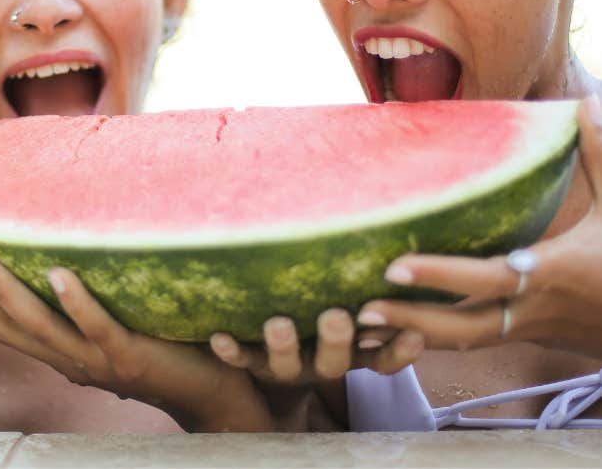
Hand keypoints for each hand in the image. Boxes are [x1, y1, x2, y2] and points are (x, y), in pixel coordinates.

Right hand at [0, 254, 277, 431]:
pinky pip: (97, 327)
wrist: (215, 394)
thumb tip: (61, 259)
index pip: (2, 327)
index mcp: (62, 353)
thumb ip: (85, 309)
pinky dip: (76, 301)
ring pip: (41, 327)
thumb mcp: (113, 331)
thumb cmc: (165, 350)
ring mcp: (98, 360)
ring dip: (7, 293)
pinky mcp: (130, 353)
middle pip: (7, 327)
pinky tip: (58, 272)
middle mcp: (70, 361)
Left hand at [208, 309, 424, 426]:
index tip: (415, 333)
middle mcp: (320, 363)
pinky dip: (232, 350)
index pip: (380, 358)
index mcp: (348, 354)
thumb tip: (395, 248)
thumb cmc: (318, 328)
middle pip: (332, 361)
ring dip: (284, 345)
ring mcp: (286, 366)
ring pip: (286, 363)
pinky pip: (241, 359)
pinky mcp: (252, 364)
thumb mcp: (347, 319)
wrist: (271, 384)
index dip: (398, 351)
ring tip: (278, 324)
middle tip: (338, 316)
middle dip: (335, 339)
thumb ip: (365, 298)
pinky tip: (219, 337)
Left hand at [355, 95, 601, 357]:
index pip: (490, 278)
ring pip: (463, 343)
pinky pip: (469, 344)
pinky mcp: (518, 335)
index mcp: (553, 273)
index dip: (444, 275)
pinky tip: (390, 333)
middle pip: (466, 326)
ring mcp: (524, 328)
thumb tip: (589, 103)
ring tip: (361, 324)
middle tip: (362, 306)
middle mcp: (532, 307)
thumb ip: (600, 156)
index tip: (395, 266)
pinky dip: (429, 340)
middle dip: (414, 318)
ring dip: (413, 335)